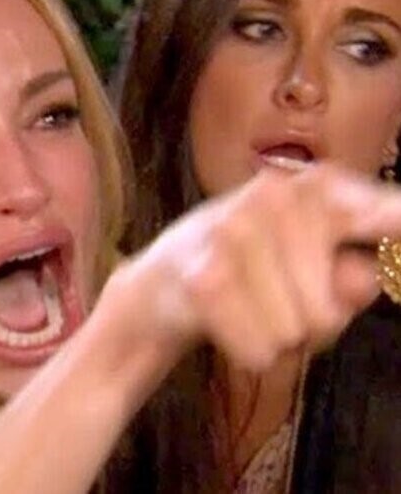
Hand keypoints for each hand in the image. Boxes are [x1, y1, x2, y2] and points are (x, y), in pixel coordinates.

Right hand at [111, 164, 400, 370]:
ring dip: (276, 337)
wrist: (162, 281)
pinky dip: (248, 350)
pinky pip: (260, 351)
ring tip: (247, 307)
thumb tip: (367, 276)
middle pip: (329, 309)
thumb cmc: (247, 272)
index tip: (399, 227)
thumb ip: (345, 273)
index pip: (373, 211)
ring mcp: (233, 232)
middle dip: (309, 321)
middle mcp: (272, 198)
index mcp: (308, 188)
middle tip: (275, 300)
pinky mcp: (203, 276)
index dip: (393, 221)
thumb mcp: (302, 266)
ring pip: (296, 333)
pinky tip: (224, 321)